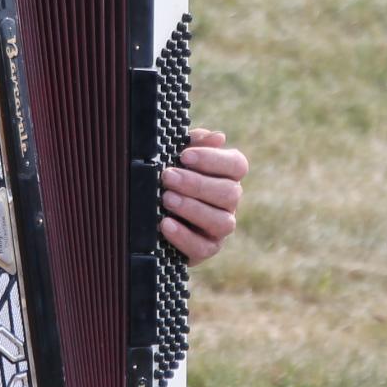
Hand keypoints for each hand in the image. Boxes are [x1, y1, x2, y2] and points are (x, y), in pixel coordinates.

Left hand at [161, 128, 246, 265]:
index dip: (213, 159)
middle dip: (197, 184)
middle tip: (168, 176)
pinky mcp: (206, 249)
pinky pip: (203, 247)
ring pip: (222, 222)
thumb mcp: (176, 159)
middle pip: (230, 193)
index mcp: (227, 176)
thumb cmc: (168, 181)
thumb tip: (218, 137)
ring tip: (167, 199)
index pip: (237, 165)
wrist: (149, 217)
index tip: (184, 155)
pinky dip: (184, 236)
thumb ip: (194, 145)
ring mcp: (220, 228)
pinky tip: (166, 224)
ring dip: (193, 209)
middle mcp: (229, 203)